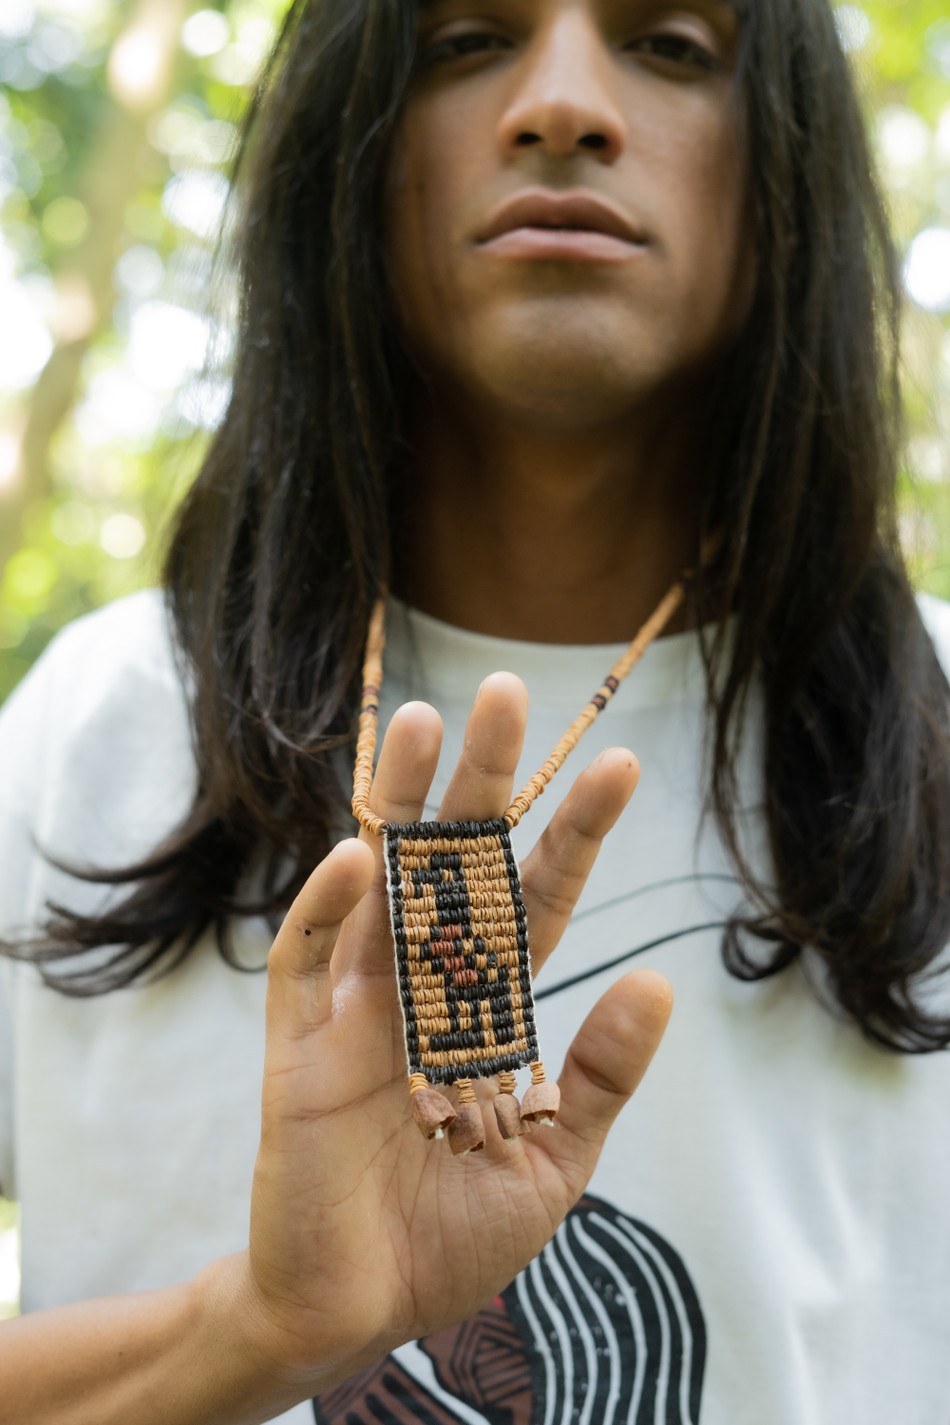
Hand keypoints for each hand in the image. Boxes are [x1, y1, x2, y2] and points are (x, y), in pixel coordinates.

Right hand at [241, 673, 671, 1392]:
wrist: (358, 1312)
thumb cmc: (450, 1240)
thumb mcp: (555, 1163)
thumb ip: (599, 1074)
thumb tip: (660, 983)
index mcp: (484, 1013)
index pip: (534, 905)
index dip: (573, 837)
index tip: (621, 768)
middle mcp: (420, 992)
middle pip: (453, 869)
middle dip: (481, 784)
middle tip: (504, 691)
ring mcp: (356, 1011)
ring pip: (377, 887)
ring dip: (396, 808)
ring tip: (421, 722)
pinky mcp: (299, 1047)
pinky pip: (305, 964)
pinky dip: (326, 908)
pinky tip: (358, 853)